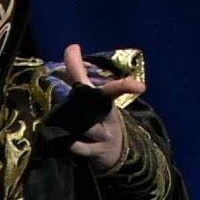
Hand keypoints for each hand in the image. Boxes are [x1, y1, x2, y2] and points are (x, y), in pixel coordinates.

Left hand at [63, 43, 145, 171]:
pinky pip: (81, 149)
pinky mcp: (94, 154)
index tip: (140, 87)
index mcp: (107, 102)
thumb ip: (78, 72)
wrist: (116, 152)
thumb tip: (72, 46)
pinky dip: (70, 145)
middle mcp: (107, 119)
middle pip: (102, 107)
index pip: (115, 90)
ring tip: (60, 120)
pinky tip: (58, 141)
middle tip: (81, 89)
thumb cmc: (100, 118)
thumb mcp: (94, 96)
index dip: (125, 86)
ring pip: (90, 129)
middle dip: (94, 98)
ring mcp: (102, 137)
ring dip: (77, 125)